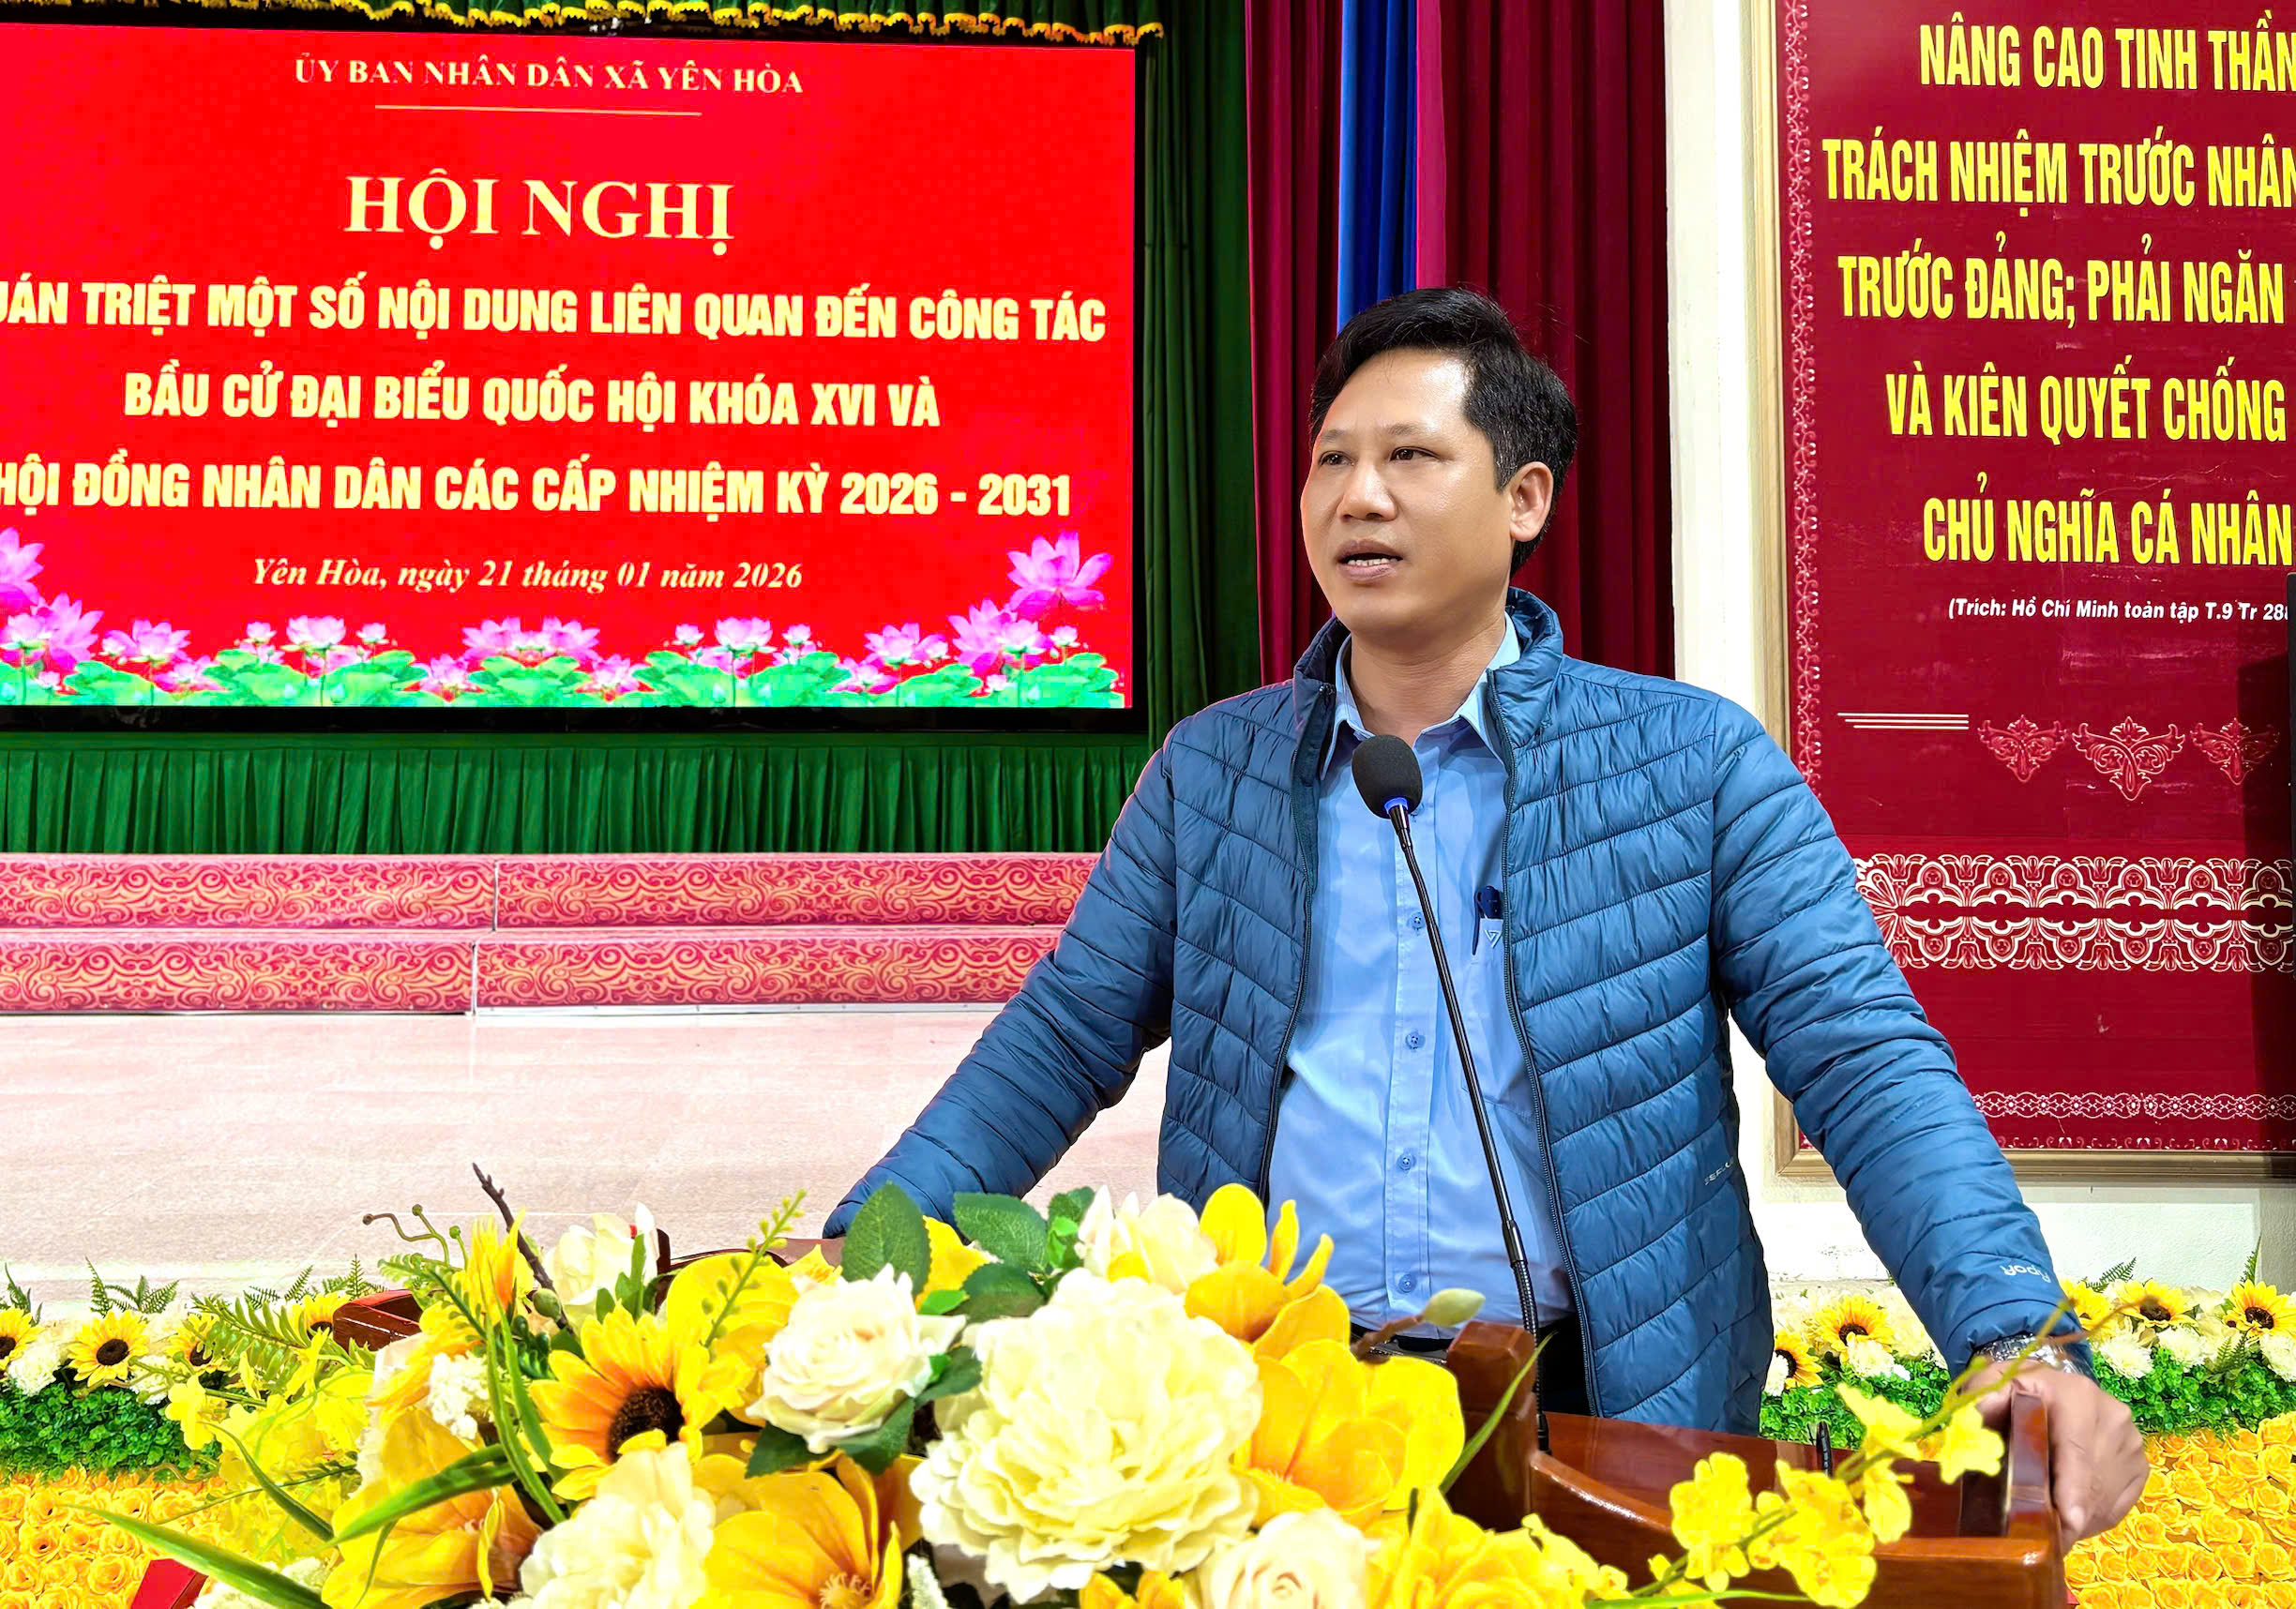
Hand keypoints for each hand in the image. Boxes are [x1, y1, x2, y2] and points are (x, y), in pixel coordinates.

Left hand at [1971, 1356, 2147, 1549]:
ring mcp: (2131, 1444)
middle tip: (2038, 1536)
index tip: (2068, 1522)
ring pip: (2104, 1499)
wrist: (2050, 1388)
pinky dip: (2089, 1517)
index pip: (2077, 1451)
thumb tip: (1976, 1419)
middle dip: (2065, 1514)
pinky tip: (2065, 1512)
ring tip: (2045, 1521)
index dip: (2072, 1490)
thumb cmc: (2015, 1391)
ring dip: (2075, 1519)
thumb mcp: (1992, 1386)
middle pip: (2091, 1482)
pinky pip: (2115, 1506)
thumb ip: (1982, 1401)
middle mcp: (2113, 1418)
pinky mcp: (2139, 1466)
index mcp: (2077, 1396)